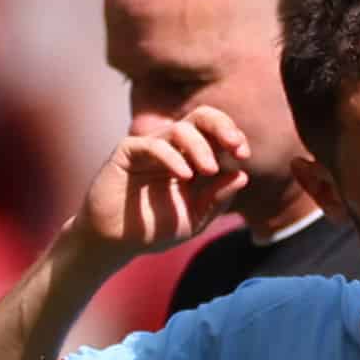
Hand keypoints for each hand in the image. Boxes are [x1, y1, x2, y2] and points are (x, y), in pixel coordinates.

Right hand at [75, 105, 251, 258]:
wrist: (116, 242)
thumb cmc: (154, 229)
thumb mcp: (195, 217)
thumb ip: (217, 198)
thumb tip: (242, 175)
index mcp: (191, 157)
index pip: (216, 133)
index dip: (232, 137)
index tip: (243, 155)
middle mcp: (173, 146)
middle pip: (201, 117)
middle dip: (222, 126)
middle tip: (236, 146)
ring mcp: (150, 146)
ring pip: (180, 129)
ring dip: (200, 147)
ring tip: (208, 170)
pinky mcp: (128, 151)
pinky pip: (153, 144)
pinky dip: (172, 157)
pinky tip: (185, 175)